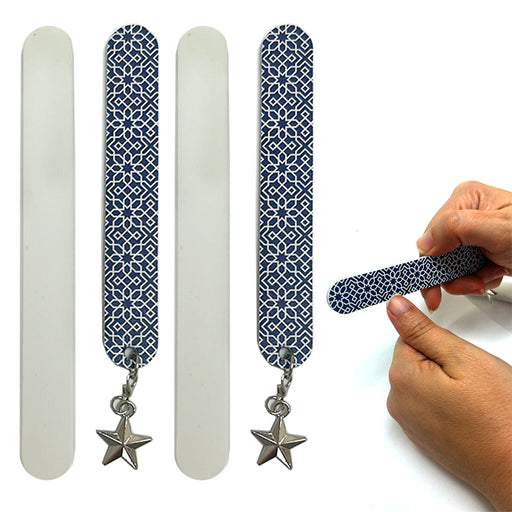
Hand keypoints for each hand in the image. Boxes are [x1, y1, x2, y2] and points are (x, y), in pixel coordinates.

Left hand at [386, 295, 511, 510]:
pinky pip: (426, 404)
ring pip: (421, 382)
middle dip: (440, 363)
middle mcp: (398, 401)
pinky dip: (443, 403)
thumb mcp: (460, 357)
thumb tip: (394, 306)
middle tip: (469, 381)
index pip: (407, 338)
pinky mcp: (421, 435)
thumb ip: (421, 329)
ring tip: (470, 399)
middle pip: (413, 360)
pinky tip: (467, 413)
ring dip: (442, 383)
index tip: (457, 358)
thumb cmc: (497, 416)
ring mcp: (409, 422)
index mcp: (402, 377)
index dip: (437, 343)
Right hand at [416, 181, 511, 311]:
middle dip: (453, 274)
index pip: (430, 234)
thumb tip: (424, 241)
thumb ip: (456, 229)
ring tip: (486, 277)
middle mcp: (467, 215)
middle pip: (438, 252)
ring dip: (466, 279)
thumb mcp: (498, 228)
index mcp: (466, 199)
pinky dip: (476, 280)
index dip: (432, 262)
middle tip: (470, 283)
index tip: (434, 286)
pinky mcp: (482, 251)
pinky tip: (492, 274)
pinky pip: (464, 270)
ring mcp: (474, 235)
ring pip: (450, 265)